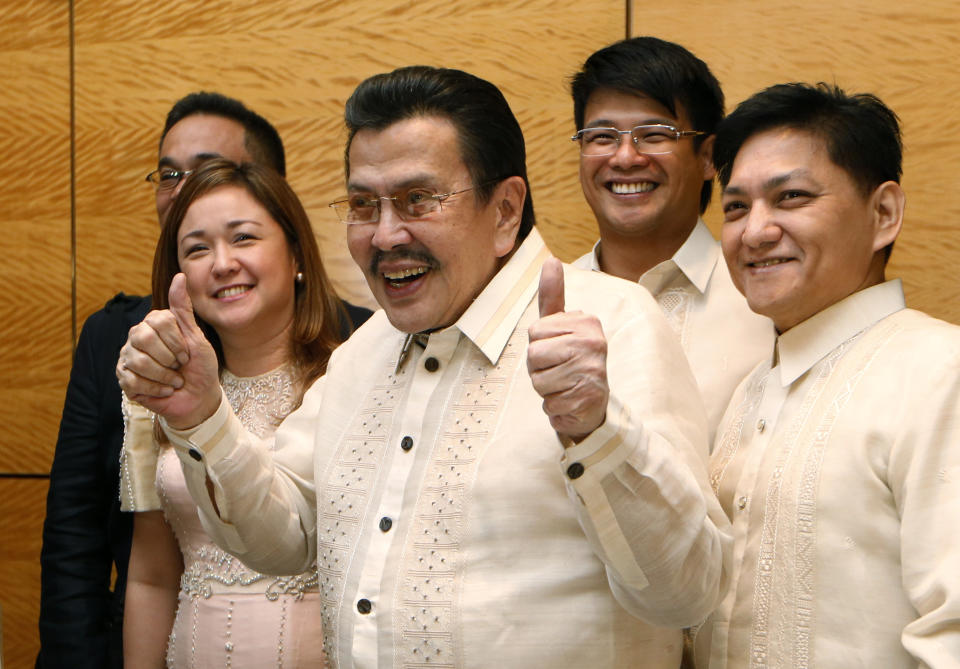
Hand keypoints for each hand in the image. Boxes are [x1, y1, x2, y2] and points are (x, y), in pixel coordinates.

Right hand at [116, 274, 220, 428]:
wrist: (198, 397)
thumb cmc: (200, 366)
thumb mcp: (197, 337)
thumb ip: (183, 309)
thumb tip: (180, 276)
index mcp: (155, 323)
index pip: (158, 321)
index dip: (177, 341)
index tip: (187, 353)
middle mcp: (137, 337)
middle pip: (143, 338)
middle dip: (168, 358)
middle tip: (178, 366)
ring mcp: (128, 357)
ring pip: (139, 361)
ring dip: (164, 376)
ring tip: (174, 380)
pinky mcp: (123, 378)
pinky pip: (133, 380)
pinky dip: (156, 389)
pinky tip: (165, 390)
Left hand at [527, 257, 608, 441]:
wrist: (594, 403)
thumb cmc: (571, 361)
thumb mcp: (561, 327)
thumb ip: (553, 296)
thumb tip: (550, 260)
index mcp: (586, 322)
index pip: (534, 332)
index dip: (539, 346)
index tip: (558, 350)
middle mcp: (594, 343)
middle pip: (534, 355)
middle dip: (539, 369)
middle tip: (560, 370)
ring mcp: (593, 371)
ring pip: (538, 381)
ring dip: (546, 389)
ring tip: (565, 385)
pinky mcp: (588, 398)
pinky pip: (549, 403)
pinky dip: (555, 407)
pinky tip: (570, 401)